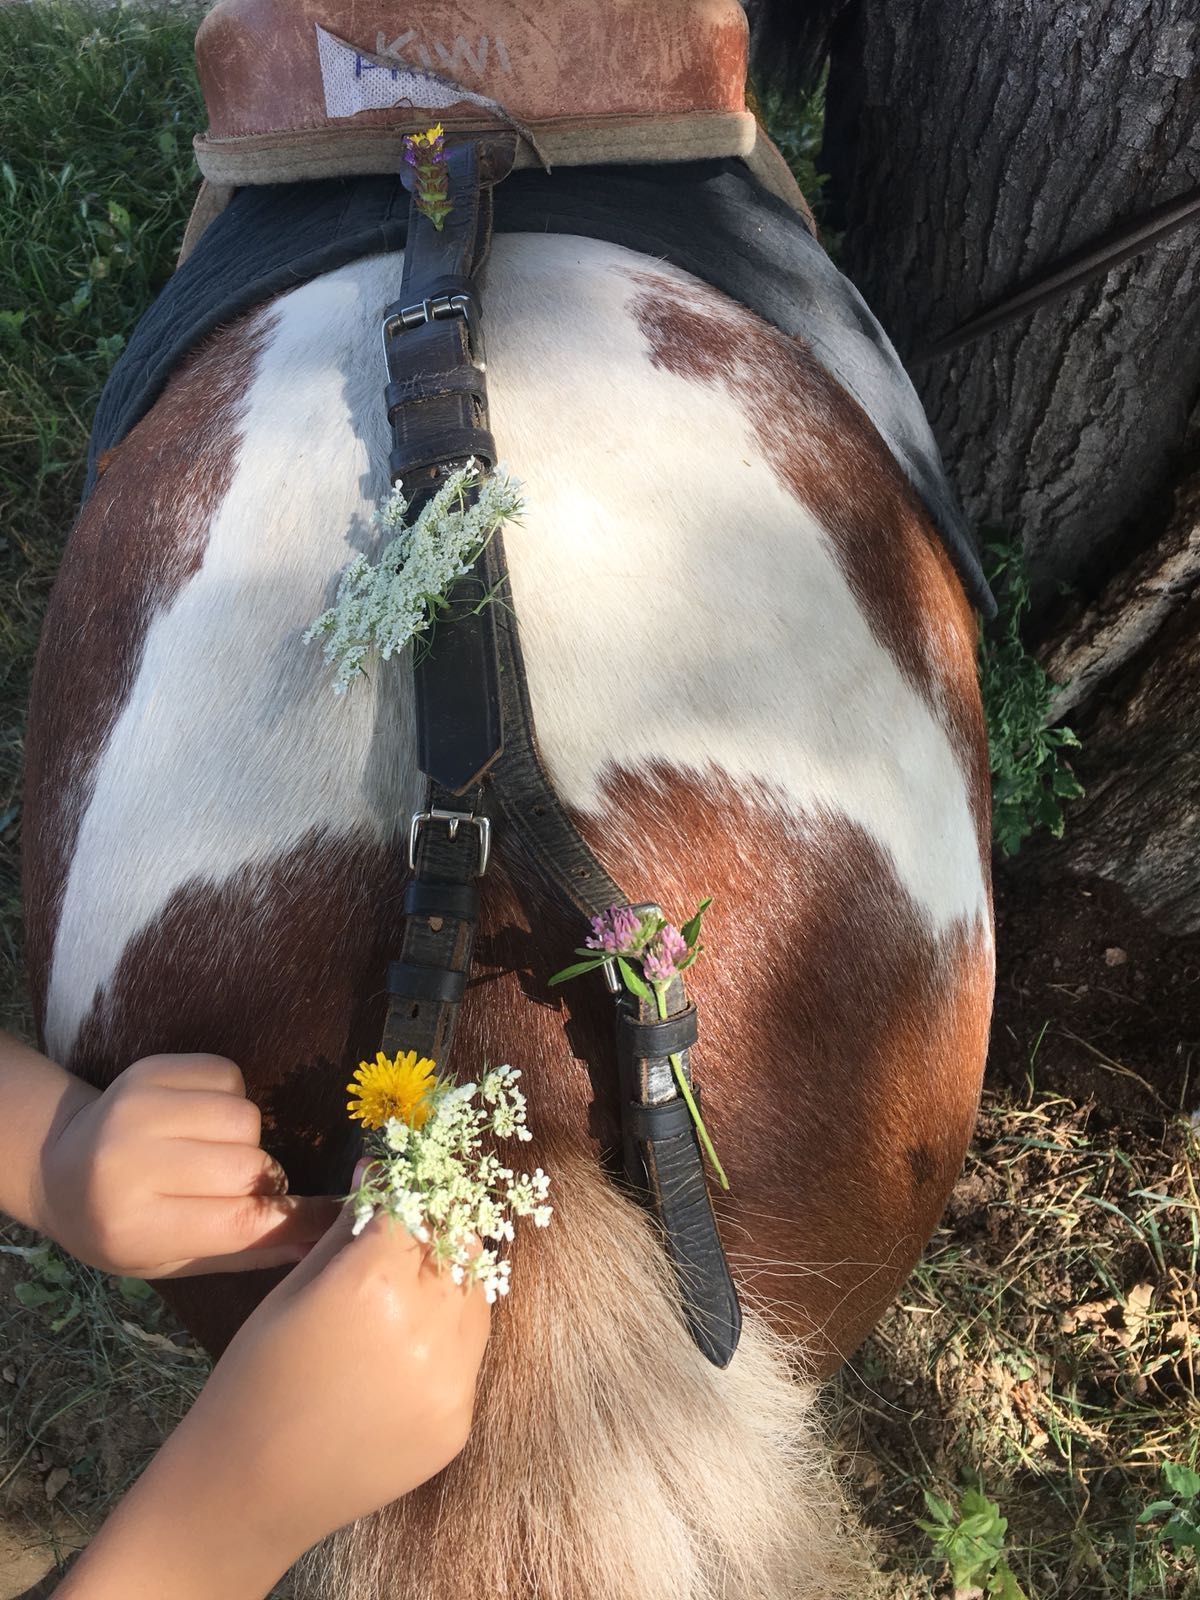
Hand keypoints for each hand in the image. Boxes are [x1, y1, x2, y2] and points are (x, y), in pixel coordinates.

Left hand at [36, 1054, 338, 1277]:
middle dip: (263, 1179)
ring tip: (217, 1153)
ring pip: (244, 1117)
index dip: (292, 1218)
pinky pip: (228, 1076)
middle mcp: (128, 1163)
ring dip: (246, 1139)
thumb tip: (320, 1238)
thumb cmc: (122, 1226)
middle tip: (247, 1188)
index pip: (237, 1220)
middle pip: (248, 1164)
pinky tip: (202, 1120)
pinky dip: (230, 1100)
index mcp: (132, 1225)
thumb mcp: (172, 1261)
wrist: (57, 1167)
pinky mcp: (147, 1070)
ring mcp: (135, 1109)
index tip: (329, 1216)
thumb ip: (246, 1252)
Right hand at [180, 1183, 492, 1546]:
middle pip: (459, 1245)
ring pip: (476, 1296)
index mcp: (373, 1283)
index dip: (413, 1188)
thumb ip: (347, 1229)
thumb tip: (378, 1172)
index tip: (407, 1182)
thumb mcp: (291, 1289)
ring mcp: (450, 1379)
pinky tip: (409, 1344)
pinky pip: (470, 1355)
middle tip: (417, 1226)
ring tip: (413, 1285)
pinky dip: (451, 1336)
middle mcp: (425, 1326)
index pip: (418, 1205)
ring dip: (452, 1278)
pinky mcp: (459, 1421)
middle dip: (440, 1227)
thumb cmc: (255, 1379)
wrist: (252, 1491)